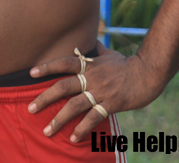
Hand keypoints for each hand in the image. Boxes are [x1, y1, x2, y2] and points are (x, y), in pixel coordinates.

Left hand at [27, 42, 158, 142]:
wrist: (148, 73)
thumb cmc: (127, 64)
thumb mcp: (109, 53)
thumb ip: (95, 49)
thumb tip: (87, 39)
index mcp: (89, 64)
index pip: (64, 63)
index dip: (47, 67)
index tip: (30, 73)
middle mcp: (91, 77)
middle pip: (63, 86)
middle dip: (45, 98)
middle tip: (30, 108)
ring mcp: (100, 91)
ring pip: (75, 105)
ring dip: (59, 119)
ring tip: (47, 131)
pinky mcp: (111, 104)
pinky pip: (93, 118)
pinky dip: (82, 129)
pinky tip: (72, 138)